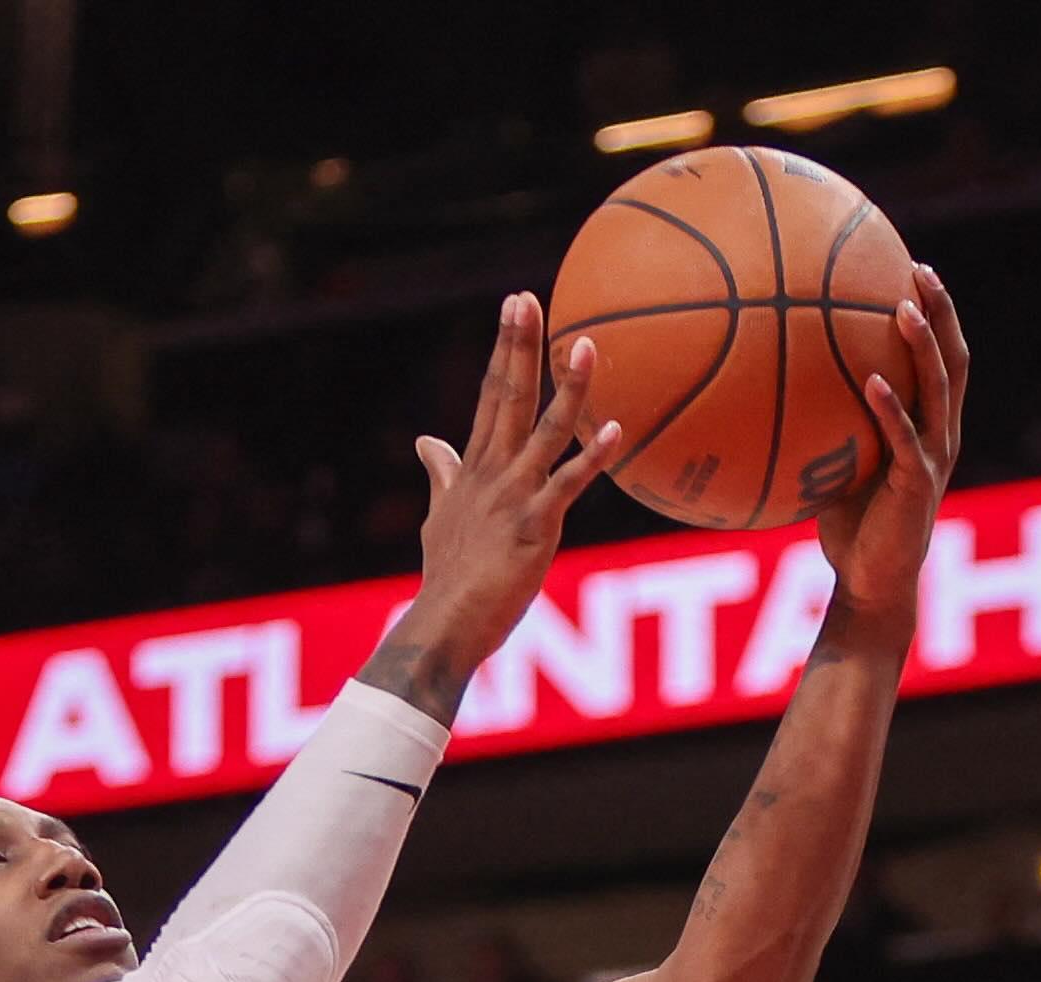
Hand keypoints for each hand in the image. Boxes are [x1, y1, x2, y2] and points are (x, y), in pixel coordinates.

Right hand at [364, 300, 618, 713]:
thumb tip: (425, 441)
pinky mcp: (533, 527)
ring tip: (587, 344)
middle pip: (507, 397)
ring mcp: (513, 498)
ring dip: (568, 388)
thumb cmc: (448, 578)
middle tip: (528, 297)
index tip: (515, 304)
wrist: (442, 625)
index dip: (504, 348)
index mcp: (475, 468)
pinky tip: (615, 430)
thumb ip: (441, 475)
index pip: (490, 395)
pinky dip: (590, 457)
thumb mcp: (440, 517)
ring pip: (543, 431)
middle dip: (518, 345)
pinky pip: (567, 486)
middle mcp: (493, 473)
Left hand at [810, 266, 967, 624]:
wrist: (872, 585)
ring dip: (923, 346)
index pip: (943, 358)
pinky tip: (873, 382)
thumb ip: (830, 421)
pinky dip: (891, 409)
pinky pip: (905, 440)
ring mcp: (933, 460)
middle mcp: (942, 436)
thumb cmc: (852, 527)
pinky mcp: (916, 488)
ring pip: (939, 390)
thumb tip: (775, 379)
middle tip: (921, 268)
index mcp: (931, 426)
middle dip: (941, 311)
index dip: (937, 313)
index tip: (916, 267)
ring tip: (904, 307)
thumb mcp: (840, 462)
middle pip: (954, 360)